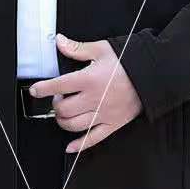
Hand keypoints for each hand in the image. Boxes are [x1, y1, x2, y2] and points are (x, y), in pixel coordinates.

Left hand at [30, 34, 142, 152]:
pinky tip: (70, 147)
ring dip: (63, 121)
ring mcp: (104, 114)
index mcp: (89, 79)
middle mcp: (94, 99)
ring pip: (74, 126)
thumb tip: (60, 41)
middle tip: (58, 97)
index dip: (42, 89)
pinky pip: (93, 139)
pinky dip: (79, 145)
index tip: (35, 90)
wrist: (155, 75)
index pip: (58, 86)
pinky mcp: (113, 124)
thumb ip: (78, 48)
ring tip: (65, 112)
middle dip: (55, 105)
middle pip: (63, 109)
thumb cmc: (130, 61)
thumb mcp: (102, 49)